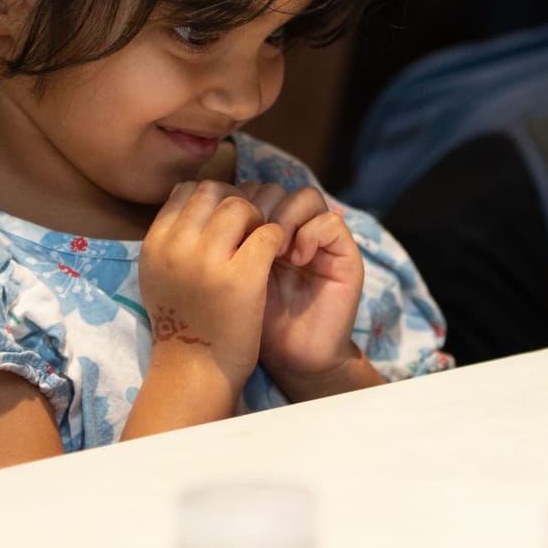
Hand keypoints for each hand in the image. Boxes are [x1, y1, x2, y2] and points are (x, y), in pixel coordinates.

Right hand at [137, 181, 283, 396]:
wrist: (195, 371)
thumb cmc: (184, 323)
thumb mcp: (160, 275)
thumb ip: (171, 239)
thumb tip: (186, 197)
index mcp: (155, 244)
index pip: (186, 191)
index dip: (213, 198)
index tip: (226, 219)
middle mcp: (177, 247)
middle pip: (214, 191)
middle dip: (237, 201)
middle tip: (249, 226)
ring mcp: (209, 260)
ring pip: (241, 206)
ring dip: (258, 217)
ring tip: (260, 242)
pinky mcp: (242, 277)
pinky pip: (267, 233)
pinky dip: (276, 238)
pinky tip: (276, 256)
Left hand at [238, 183, 369, 398]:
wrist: (292, 359)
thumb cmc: (253, 325)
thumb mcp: (228, 281)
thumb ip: (221, 245)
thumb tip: (202, 207)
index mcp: (260, 233)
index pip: (249, 190)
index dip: (236, 203)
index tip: (224, 232)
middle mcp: (291, 230)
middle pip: (275, 188)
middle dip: (258, 208)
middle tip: (247, 239)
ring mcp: (319, 240)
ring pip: (306, 196)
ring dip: (285, 217)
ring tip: (272, 251)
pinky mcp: (344, 254)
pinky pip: (330, 221)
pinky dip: (311, 234)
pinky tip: (295, 260)